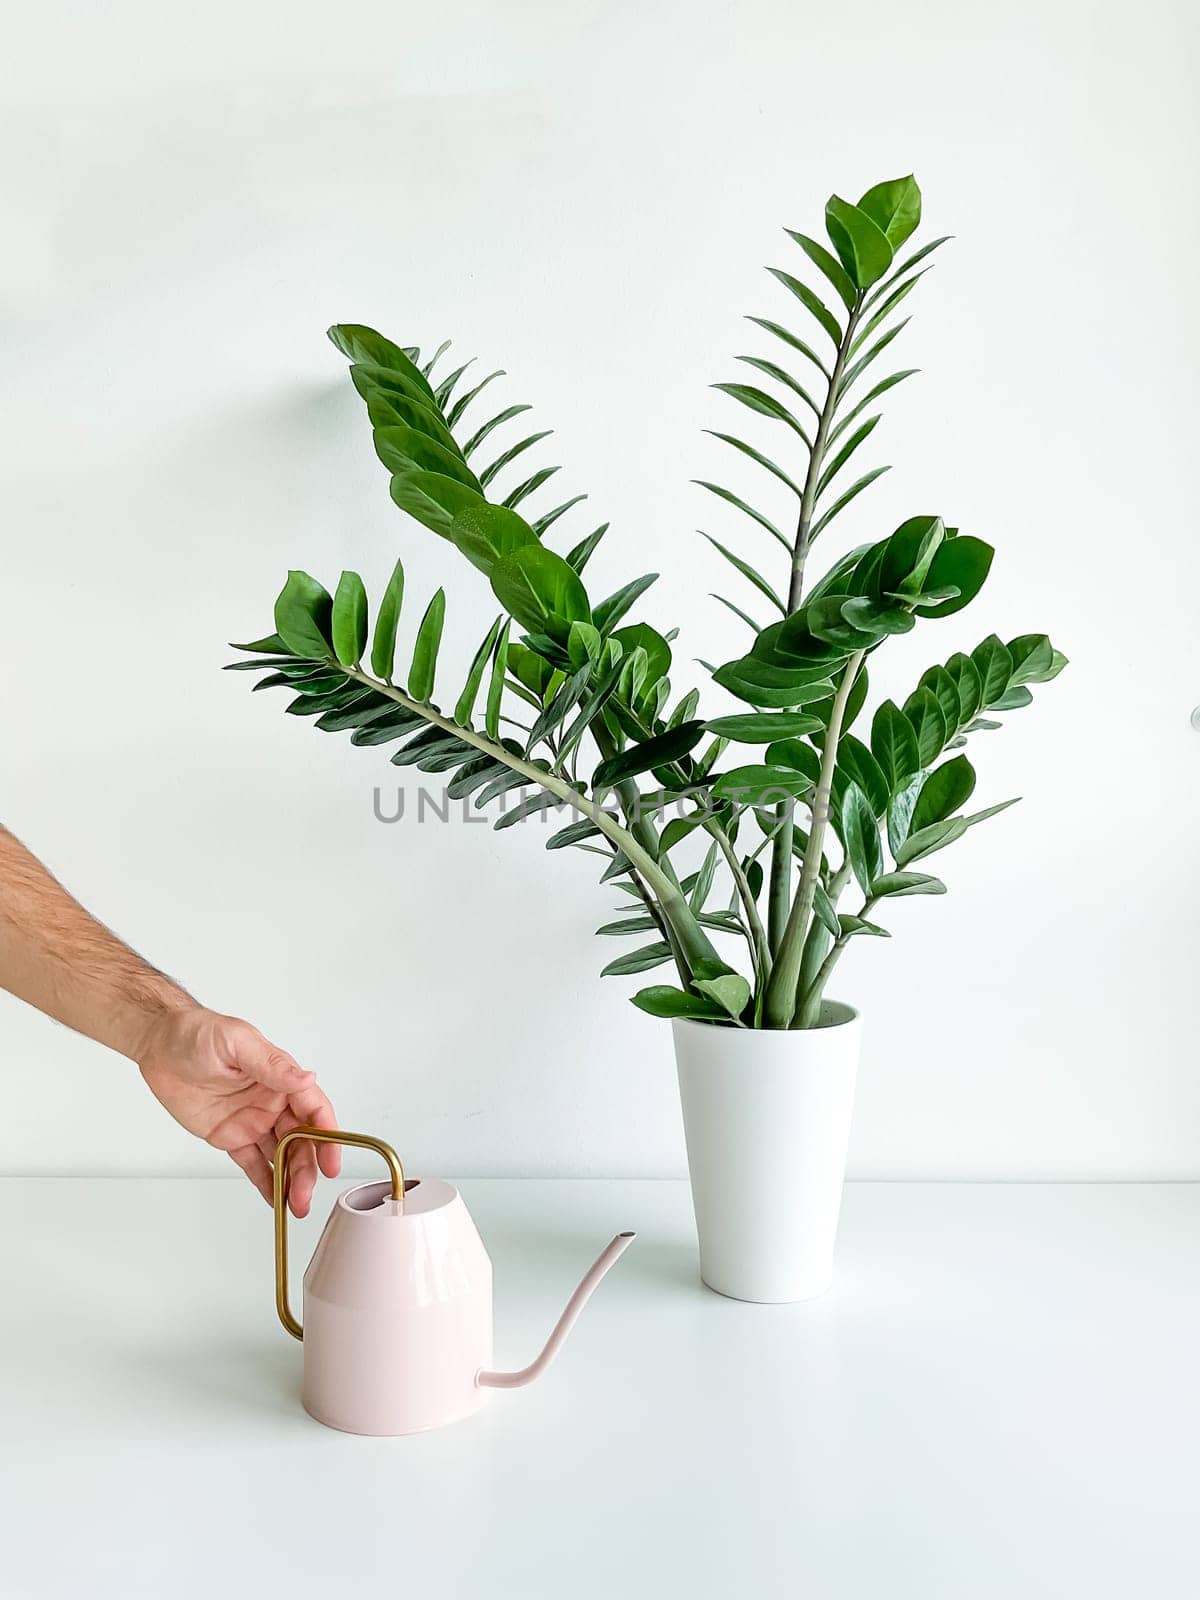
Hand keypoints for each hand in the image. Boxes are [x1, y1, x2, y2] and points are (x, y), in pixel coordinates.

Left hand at [137, 1004, 339, 1215]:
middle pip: (301, 1140)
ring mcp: (253, 1121)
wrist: (160, 1046)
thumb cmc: (199, 1033)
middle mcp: (273, 1102)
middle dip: (307, 1169)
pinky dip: (266, 1182)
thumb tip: (307, 1077)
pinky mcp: (230, 1136)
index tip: (331, 1161)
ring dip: (292, 1180)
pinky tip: (276, 1201)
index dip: (327, 1135)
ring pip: (281, 1156)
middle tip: (305, 1195)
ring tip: (296, 1206)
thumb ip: (272, 1065)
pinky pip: (252, 1163)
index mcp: (281, 1078)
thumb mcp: (238, 1043)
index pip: (314, 1109)